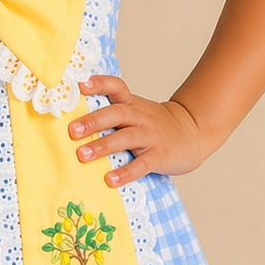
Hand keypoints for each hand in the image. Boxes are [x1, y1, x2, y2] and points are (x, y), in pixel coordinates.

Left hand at [68, 75, 207, 185]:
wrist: (193, 132)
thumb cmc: (154, 125)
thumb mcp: (135, 111)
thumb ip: (110, 112)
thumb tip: (72, 119)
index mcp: (132, 104)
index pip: (116, 87)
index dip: (99, 84)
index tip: (80, 85)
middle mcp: (140, 117)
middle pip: (116, 113)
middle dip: (93, 121)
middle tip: (71, 131)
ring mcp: (151, 136)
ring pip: (126, 137)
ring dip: (103, 146)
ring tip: (82, 155)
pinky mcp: (160, 156)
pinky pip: (142, 164)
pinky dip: (126, 172)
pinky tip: (111, 179)